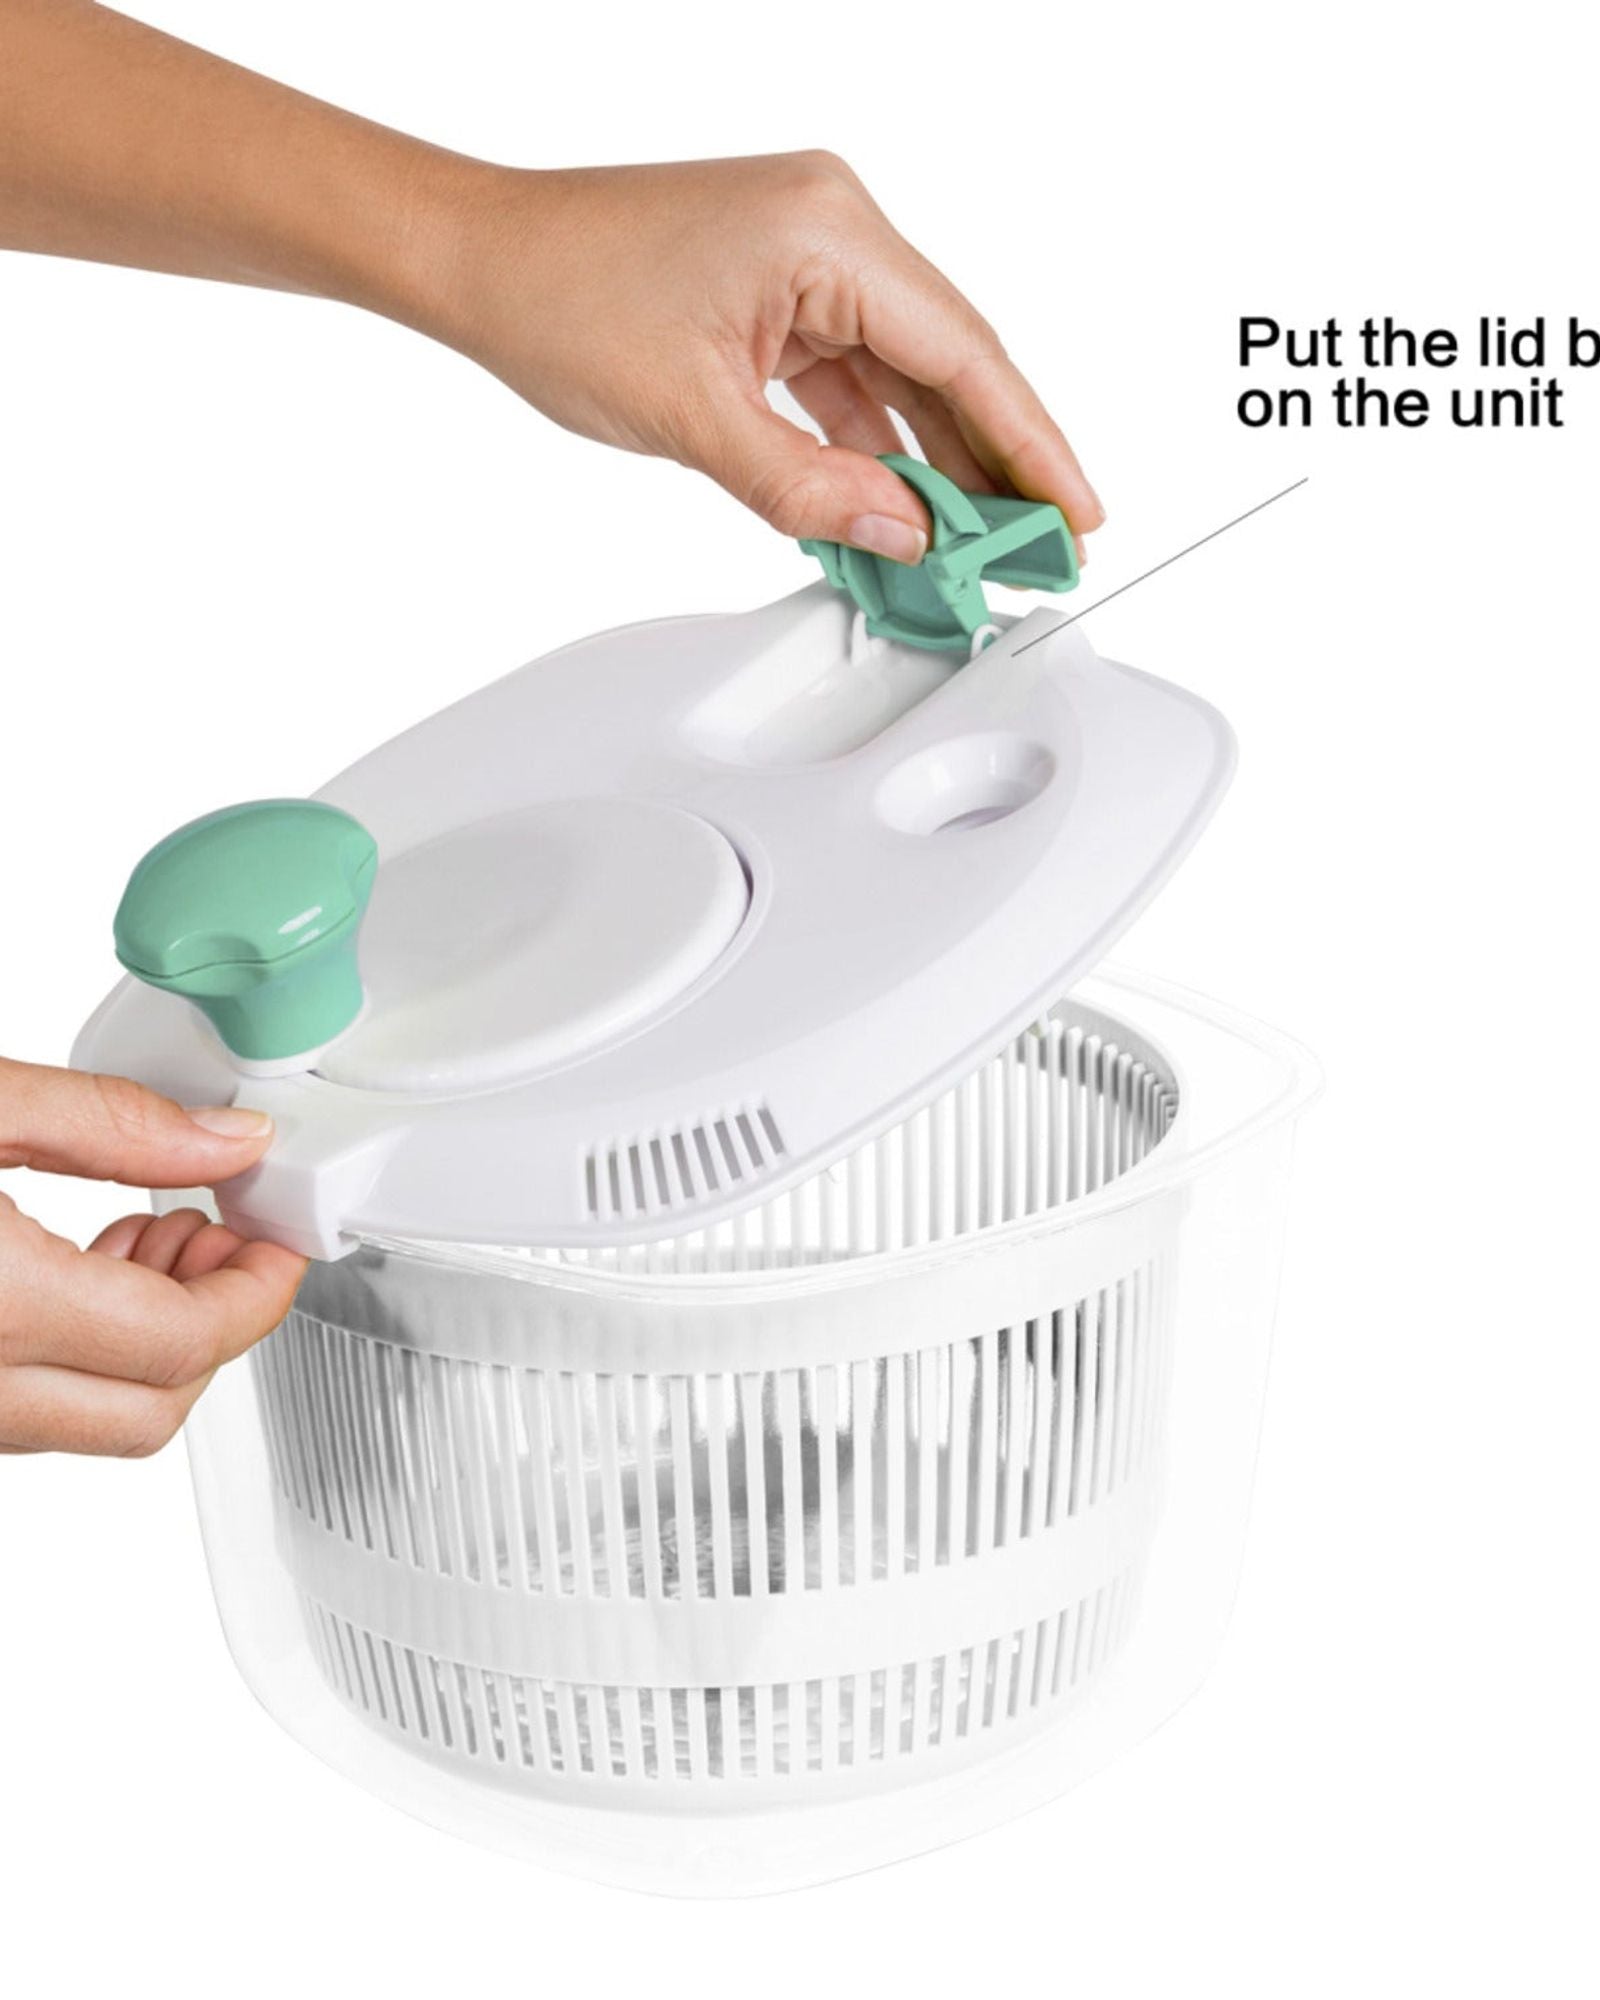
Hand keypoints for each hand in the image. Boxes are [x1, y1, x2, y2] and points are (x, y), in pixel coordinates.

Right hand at [0, 1059, 305, 1455]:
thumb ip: (110, 1123)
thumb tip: (229, 1140)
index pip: (179, 1341)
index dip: (256, 1291)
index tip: (280, 1243)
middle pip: (151, 1409)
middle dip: (216, 1322)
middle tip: (223, 1236)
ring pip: (92, 1423)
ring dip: (150, 1342)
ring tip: (152, 1235)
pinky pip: (34, 1412)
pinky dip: (84, 1354)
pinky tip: (83, 1269)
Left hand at [426, 154, 1103, 561]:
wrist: (476, 259)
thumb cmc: (559, 299)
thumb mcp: (696, 420)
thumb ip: (811, 491)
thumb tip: (904, 540)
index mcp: (829, 231)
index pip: (965, 352)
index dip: (1033, 445)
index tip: (1076, 514)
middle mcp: (834, 229)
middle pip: (951, 364)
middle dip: (998, 465)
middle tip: (1041, 550)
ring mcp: (809, 260)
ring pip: (906, 379)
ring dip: (937, 464)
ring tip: (980, 548)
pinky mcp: (780, 294)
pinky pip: (854, 380)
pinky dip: (876, 449)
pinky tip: (901, 511)